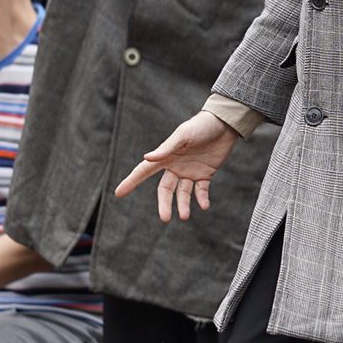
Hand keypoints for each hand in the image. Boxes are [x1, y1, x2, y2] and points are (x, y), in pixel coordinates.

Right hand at [115, 110, 239, 221]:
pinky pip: (201, 190)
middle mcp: (175, 166)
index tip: (118, 193)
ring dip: (183, 205)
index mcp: (166, 156)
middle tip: (165, 219)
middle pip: (165, 190)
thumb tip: (146, 158)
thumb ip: (166, 148)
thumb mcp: (183, 135)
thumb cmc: (200, 126)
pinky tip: (204, 206)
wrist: (224, 123)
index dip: (131, 182)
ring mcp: (190, 171)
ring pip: (183, 193)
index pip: (144, 171)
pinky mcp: (205, 174)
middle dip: (164, 204)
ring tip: (184, 216)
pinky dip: (202, 199)